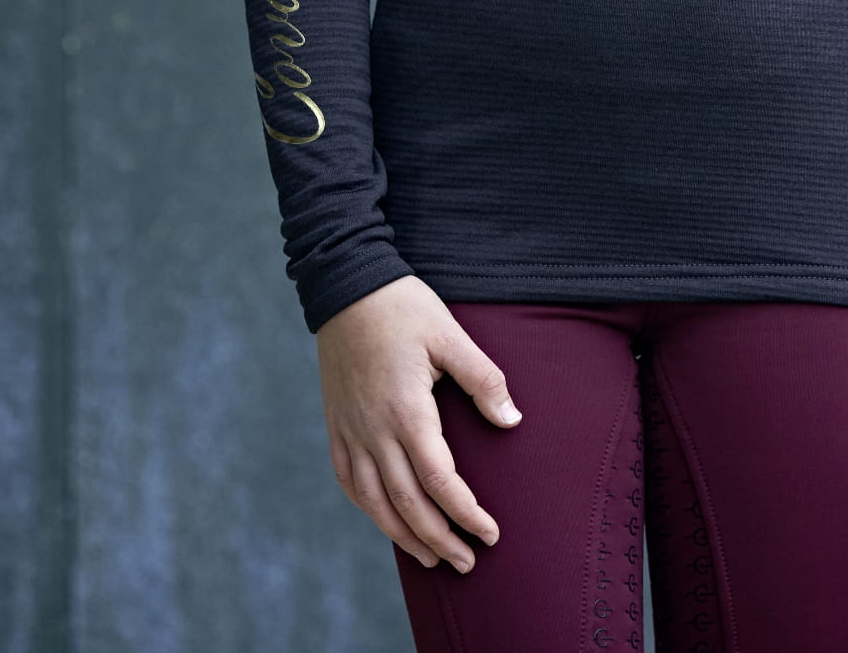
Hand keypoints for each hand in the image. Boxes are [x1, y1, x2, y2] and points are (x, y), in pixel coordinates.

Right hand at [315, 273, 522, 573]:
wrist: (346, 285)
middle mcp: (374, 431)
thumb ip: (483, 380)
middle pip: (408, 504)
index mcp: (407, 411)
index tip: (489, 533)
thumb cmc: (404, 307)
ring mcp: (350, 431)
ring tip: (432, 557)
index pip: (440, 481)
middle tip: (467, 562)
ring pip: (375, 502)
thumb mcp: (450, 334)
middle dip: (440, 539)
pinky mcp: (336, 425)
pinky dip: (369, 509)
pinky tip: (386, 521)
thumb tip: (512, 420)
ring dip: (404, 535)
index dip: (466, 513)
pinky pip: (349, 482)